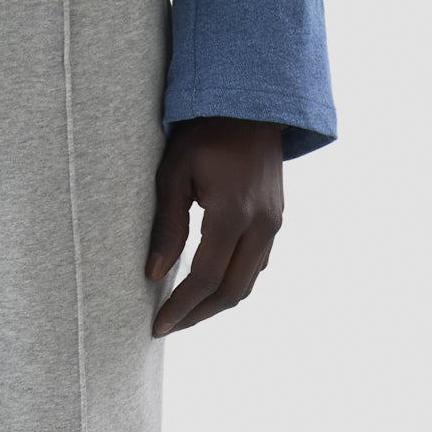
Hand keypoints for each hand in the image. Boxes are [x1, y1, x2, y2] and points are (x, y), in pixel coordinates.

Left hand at [145, 115, 284, 336]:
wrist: (251, 105)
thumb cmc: (204, 133)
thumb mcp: (174, 172)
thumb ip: (167, 225)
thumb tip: (154, 273)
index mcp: (233, 213)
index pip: (204, 278)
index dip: (180, 307)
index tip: (157, 326)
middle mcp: (261, 225)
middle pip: (231, 290)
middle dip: (198, 315)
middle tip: (168, 327)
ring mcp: (274, 223)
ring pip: (248, 282)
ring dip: (217, 303)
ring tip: (185, 312)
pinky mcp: (277, 219)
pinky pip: (258, 264)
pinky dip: (233, 282)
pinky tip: (210, 284)